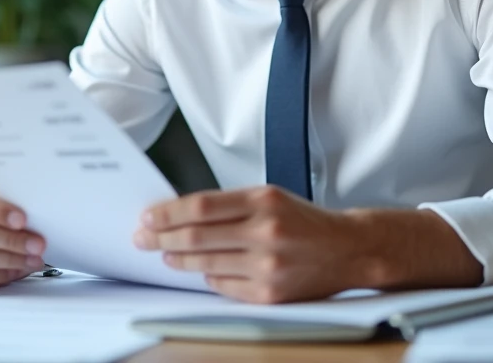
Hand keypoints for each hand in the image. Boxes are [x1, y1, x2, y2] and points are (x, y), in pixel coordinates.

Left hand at [133, 185, 363, 303]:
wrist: (348, 249)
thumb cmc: (305, 222)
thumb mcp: (270, 198)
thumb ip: (230, 206)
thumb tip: (182, 215)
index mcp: (264, 201)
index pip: (202, 206)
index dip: (169, 212)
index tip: (148, 216)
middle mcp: (265, 232)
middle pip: (198, 236)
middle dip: (163, 237)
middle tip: (143, 238)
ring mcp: (268, 266)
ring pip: (206, 263)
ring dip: (179, 259)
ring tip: (166, 254)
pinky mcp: (269, 294)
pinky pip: (223, 286)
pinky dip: (208, 276)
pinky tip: (200, 269)